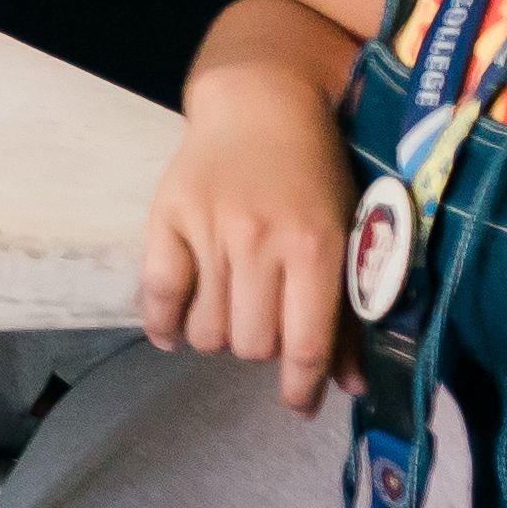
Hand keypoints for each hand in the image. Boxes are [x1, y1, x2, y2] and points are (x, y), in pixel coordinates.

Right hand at [140, 75, 361, 410]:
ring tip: (230, 313)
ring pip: (206, 329)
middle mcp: (261, 241)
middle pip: (251, 343)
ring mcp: (208, 230)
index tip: (298, 407)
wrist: (259, 101)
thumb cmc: (316, 170)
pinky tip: (177, 329)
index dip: (301, 388)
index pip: (304, 342)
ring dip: (219, 335)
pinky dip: (165, 324)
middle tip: (267, 327)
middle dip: (261, 349)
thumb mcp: (347, 232)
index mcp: (316, 245)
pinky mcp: (167, 218)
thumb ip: (348, 308)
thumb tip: (350, 386)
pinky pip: (156, 293)